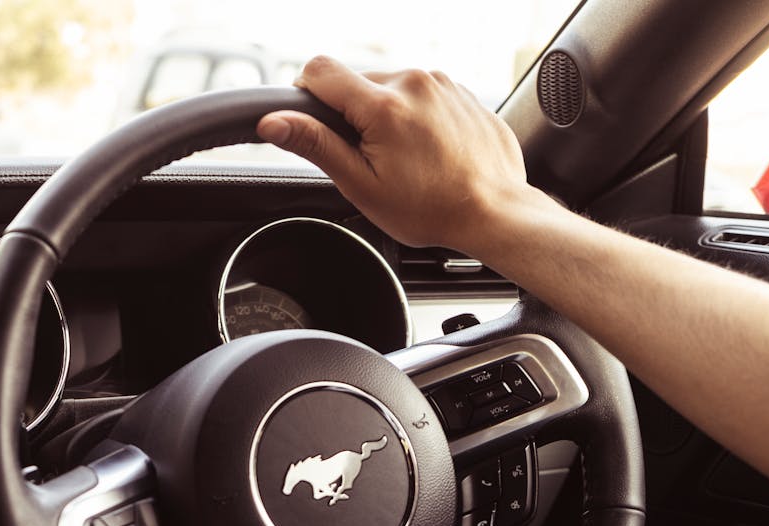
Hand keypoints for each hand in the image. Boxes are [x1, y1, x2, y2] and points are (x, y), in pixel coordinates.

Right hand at [257, 56, 551, 257]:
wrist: (495, 212)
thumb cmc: (431, 209)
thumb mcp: (361, 184)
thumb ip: (316, 145)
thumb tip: (274, 123)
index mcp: (384, 105)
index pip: (319, 70)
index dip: (306, 95)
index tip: (315, 123)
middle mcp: (414, 81)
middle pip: (356, 81)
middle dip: (352, 114)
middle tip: (369, 158)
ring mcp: (443, 83)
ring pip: (390, 87)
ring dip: (385, 115)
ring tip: (405, 158)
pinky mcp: (462, 91)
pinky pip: (421, 94)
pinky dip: (415, 117)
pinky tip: (427, 151)